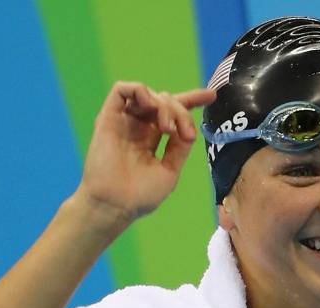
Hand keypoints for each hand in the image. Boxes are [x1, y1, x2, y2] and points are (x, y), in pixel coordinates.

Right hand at [74, 82, 216, 228]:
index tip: (212, 96)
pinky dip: (139, 90)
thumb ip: (179, 148)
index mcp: (150, 139)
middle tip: (184, 134)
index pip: (172, 113)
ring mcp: (123, 122)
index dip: (192, 100)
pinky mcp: (108, 119)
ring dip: (163, 104)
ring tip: (167, 127)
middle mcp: (137, 128)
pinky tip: (150, 104)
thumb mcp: (169, 171)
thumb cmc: (140, 196)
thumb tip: (189, 129)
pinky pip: (121, 90)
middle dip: (181, 111)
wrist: (116, 205)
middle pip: (164, 101)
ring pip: (147, 94)